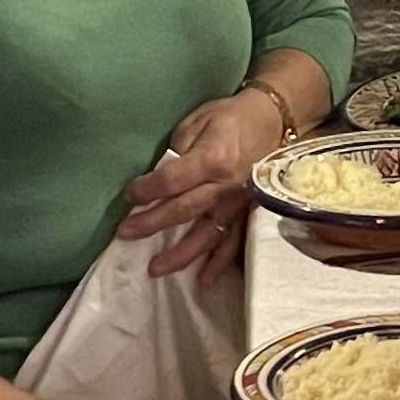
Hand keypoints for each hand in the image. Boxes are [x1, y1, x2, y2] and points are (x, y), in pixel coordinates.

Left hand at [118, 96, 274, 279]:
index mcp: (212, 159)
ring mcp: (240, 204)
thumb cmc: (231, 118)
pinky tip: (203, 281)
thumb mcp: (198, 121)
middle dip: (151, 224)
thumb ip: (179, 151)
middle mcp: (226, 186)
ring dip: (180, 254)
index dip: (146, 189)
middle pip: (183, 210)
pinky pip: (234, 242)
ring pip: (206, 234)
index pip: (171, 180)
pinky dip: (219, 264)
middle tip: (126, 235)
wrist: (274, 120)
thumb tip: (158, 178)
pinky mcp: (249, 213)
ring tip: (155, 269)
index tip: (129, 196)